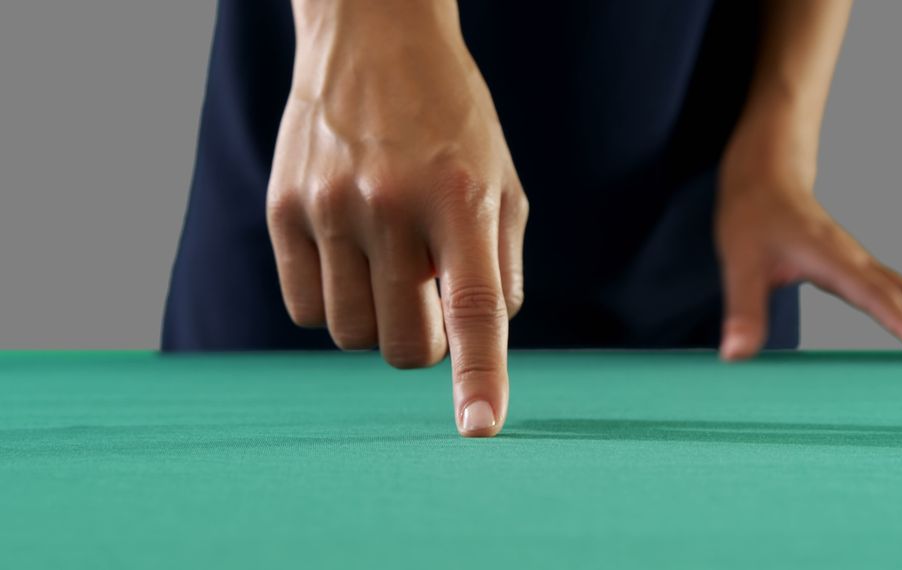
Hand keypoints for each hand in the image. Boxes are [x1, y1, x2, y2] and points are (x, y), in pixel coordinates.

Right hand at [267, 1, 526, 435]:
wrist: (372, 37)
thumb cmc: (451, 120)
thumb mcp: (502, 181)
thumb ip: (501, 265)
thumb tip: (479, 338)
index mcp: (460, 197)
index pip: (474, 307)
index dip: (480, 376)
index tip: (479, 430)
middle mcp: (390, 204)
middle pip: (405, 344)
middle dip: (426, 341)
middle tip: (430, 295)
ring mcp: (328, 206)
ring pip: (350, 335)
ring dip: (376, 321)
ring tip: (388, 262)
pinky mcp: (282, 208)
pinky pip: (304, 308)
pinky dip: (331, 302)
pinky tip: (348, 254)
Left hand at [715, 121, 901, 361]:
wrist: (765, 177)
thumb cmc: (751, 216)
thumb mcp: (739, 262)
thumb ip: (742, 308)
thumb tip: (734, 356)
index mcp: (832, 259)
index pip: (876, 297)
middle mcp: (856, 260)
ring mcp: (862, 263)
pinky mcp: (859, 268)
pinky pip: (901, 293)